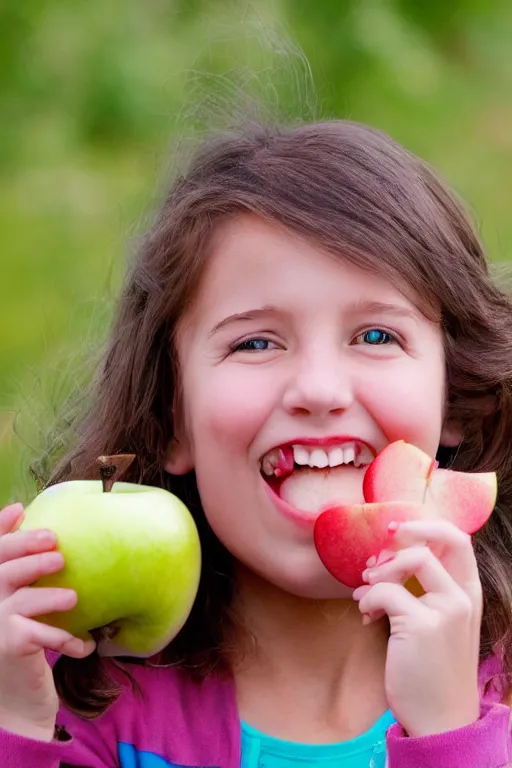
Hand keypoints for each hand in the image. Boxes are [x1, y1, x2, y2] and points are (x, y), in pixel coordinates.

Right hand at [0, 502, 94, 739]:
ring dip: (49, 596)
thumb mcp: (22, 608)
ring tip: (72, 598)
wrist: (18, 705)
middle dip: (28, 551)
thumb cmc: (25, 646)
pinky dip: (64, 638)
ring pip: (20, 601)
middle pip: (1, 570)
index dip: (0, 530)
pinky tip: (84, 646)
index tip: (19, 509)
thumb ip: (24, 573)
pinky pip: (38, 635)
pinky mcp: (10, 649)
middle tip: (57, 545)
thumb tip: (31, 523)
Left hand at [352, 519, 481, 737]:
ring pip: (414, 559)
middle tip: (375, 561)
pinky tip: (366, 616)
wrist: (441, 719)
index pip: (459, 539)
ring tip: (366, 591)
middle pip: (443, 538)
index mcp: (469, 594)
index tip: (395, 530)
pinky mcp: (422, 627)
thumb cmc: (432, 669)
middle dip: (404, 538)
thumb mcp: (439, 624)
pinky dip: (367, 599)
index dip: (426, 525)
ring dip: (381, 570)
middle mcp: (464, 597)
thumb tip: (384, 559)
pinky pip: (385, 591)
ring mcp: (447, 611)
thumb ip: (424, 592)